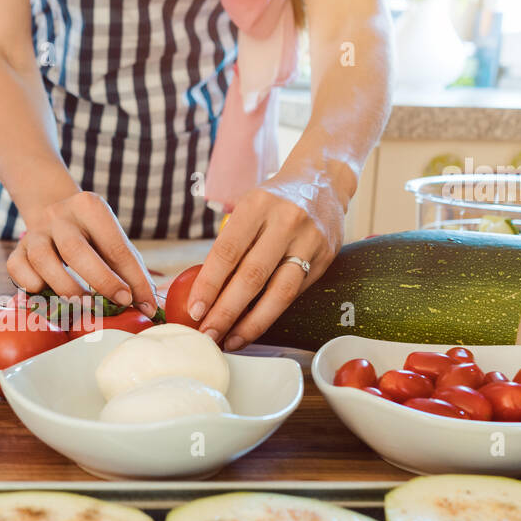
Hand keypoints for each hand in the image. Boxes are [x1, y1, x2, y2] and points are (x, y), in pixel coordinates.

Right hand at [7, 191, 157, 315]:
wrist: (53, 213)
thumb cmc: (92, 236)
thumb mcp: (113, 241)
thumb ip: (130, 269)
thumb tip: (147, 305)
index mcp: (89, 206)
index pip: (115, 247)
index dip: (132, 279)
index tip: (144, 304)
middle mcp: (59, 215)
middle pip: (76, 252)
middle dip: (101, 282)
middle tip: (118, 303)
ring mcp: (34, 232)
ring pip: (44, 262)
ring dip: (67, 289)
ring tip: (84, 305)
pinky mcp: (17, 249)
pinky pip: (18, 270)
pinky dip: (33, 286)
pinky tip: (48, 293)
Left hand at [186, 172, 344, 348]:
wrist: (325, 180)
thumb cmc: (275, 200)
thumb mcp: (249, 207)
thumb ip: (231, 243)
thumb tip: (202, 291)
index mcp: (257, 205)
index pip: (227, 252)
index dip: (209, 285)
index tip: (195, 310)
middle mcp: (286, 222)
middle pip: (252, 276)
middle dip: (226, 311)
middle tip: (208, 334)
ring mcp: (310, 241)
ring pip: (279, 292)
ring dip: (252, 323)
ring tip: (231, 340)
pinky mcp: (325, 258)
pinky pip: (295, 293)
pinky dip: (272, 313)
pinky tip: (255, 326)